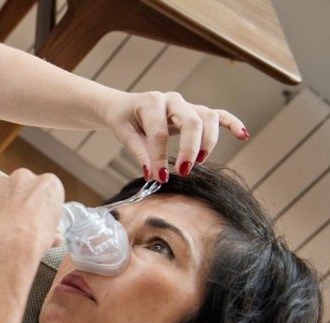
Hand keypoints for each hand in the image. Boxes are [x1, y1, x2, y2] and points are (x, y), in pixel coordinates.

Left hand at [0, 169, 64, 254]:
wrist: (7, 247)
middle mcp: (25, 177)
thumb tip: (48, 232)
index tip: (30, 215)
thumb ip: (46, 223)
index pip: (42, 190)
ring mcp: (2, 179)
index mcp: (48, 185)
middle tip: (12, 220)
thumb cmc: (30, 244)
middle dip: (16, 200)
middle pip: (20, 185)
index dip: (34, 204)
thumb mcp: (50, 234)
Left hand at [105, 91, 247, 181]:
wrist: (126, 107)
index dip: (159, 156)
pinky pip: (219, 115)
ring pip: (208, 118)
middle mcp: (172, 100)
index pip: (160, 132)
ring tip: (198, 162)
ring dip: (208, 141)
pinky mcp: (196, 111)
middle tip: (183, 171)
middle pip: (191, 122)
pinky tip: (242, 135)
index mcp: (152, 103)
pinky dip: (232, 124)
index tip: (159, 177)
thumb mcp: (125, 135)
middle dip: (189, 148)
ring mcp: (187, 105)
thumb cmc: (126, 120)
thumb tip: (152, 174)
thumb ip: (140, 153)